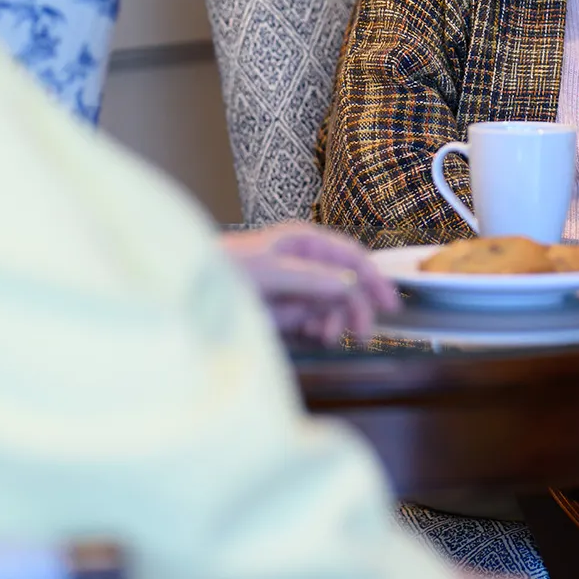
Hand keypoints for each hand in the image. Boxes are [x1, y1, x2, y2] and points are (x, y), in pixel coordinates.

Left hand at [220, 221, 399, 343]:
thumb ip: (308, 277)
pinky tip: (314, 336)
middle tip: (361, 335)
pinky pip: (316, 320)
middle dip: (354, 307)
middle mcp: (305, 262)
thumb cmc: (223, 270)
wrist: (189, 294)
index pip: (351, 256)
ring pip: (334, 306)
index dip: (373, 277)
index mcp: (304, 242)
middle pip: (348, 284)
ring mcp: (297, 288)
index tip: (389, 303)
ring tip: (325, 336)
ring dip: (335, 321)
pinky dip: (319, 329)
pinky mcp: (288, 311)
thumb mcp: (268, 271)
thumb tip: (348, 284)